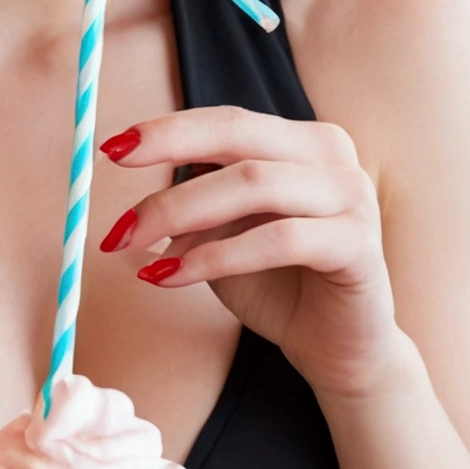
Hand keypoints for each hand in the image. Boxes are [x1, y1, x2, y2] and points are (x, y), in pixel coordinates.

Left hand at [97, 108, 403, 400]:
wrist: (337, 348)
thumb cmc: (279, 286)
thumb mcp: (222, 238)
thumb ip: (193, 209)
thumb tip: (136, 201)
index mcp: (301, 142)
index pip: (228, 121)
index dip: (168, 130)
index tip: (111, 149)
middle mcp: (332, 156)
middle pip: (238, 137)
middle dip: (167, 158)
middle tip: (117, 201)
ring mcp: (352, 196)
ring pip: (254, 184)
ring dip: (181, 212)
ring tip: (136, 245)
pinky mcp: (358, 245)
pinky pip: (279, 240)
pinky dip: (217, 255)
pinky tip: (174, 276)